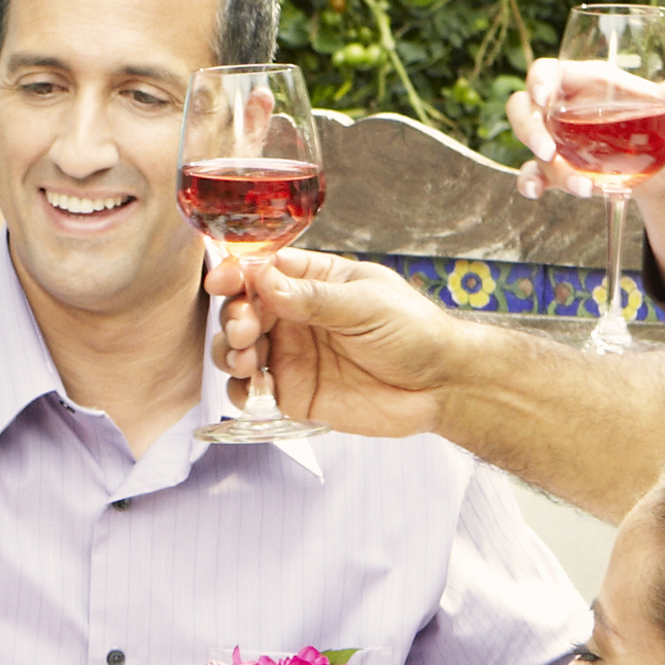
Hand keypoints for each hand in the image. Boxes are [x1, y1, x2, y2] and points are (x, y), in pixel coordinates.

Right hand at [208, 248, 481, 442]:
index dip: (238, 273)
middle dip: (234, 317)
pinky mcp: (293, 394)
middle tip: (247, 329)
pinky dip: (241, 390)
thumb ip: (314, 298)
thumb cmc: (414, 332)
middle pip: (242, 309)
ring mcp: (291, 356)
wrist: (440, 385)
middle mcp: (296, 318)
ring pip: (238, 350)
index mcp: (314, 283)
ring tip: (246, 358)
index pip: (263, 271)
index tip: (224, 281)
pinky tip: (255, 386)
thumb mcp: (367, 304)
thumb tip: (264, 281)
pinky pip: (251, 392)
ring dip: (230, 352)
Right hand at [501, 76, 664, 199]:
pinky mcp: (559, 169)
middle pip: (523, 107)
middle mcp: (565, 108)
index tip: (543, 98)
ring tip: (583, 187)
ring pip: (531, 147)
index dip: (538, 81)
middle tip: (548, 150)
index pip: (547, 71)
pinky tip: (538, 194)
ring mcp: (558, 140)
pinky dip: (530, 184)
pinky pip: (532, 174)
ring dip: (547, 168)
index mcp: (588, 81)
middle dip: (529, 129)